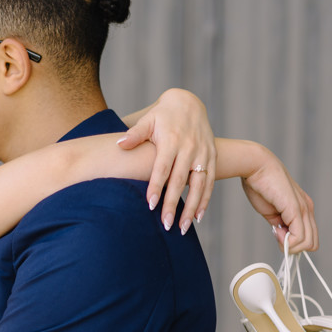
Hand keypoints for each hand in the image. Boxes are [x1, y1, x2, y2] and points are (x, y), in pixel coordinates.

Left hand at [119, 89, 215, 231]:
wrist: (189, 103)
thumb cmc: (162, 115)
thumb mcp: (148, 119)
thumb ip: (135, 133)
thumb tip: (119, 144)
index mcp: (172, 140)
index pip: (162, 168)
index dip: (157, 186)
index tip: (150, 205)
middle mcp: (189, 148)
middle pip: (180, 181)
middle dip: (173, 204)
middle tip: (166, 225)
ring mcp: (203, 153)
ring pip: (200, 185)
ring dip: (192, 208)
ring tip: (183, 228)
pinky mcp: (212, 157)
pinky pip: (210, 181)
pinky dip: (205, 200)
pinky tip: (198, 217)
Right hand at [241, 150, 317, 252]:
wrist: (257, 167)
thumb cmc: (260, 185)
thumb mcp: (272, 211)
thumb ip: (279, 225)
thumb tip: (283, 237)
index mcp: (303, 208)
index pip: (309, 236)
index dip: (294, 242)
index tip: (277, 234)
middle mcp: (307, 208)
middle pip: (312, 243)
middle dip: (294, 248)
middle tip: (277, 237)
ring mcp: (304, 209)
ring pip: (308, 243)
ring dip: (290, 246)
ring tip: (276, 233)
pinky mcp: (296, 209)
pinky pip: (300, 236)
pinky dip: (289, 242)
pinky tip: (277, 233)